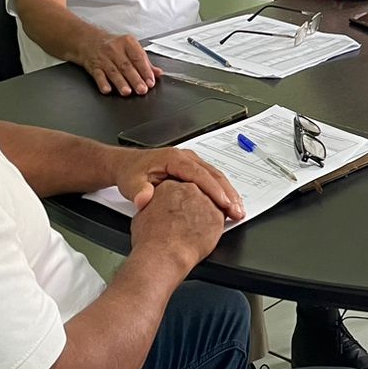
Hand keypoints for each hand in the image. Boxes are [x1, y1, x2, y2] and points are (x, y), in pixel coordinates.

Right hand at [77, 30, 161, 96]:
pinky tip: (107, 89)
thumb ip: (144, 61)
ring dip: (121, 83)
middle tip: (142, 89)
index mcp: (127, 42)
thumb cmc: (113, 45)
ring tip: (127, 92)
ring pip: (113, 72)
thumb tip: (158, 73)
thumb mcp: (130, 47)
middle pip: (127, 66)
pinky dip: (103, 83)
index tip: (150, 81)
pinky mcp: (93, 66)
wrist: (88, 40)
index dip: (145, 71)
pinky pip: (98, 75)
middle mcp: (115, 49)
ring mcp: (103, 58)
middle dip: (135, 79)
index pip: (138, 57)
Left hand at [116, 146, 244, 221]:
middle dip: (228, 193)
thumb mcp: (131, 183)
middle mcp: (186, 158)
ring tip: (238, 210)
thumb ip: (138, 191)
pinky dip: (223, 192)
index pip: (199, 174)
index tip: (224, 204)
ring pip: (217, 177)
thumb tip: (144, 200)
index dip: (214, 189)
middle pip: (214, 174)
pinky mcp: (194, 170)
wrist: (128, 165)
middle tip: (238, 211)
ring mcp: (192, 163)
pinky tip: (229, 205)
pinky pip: (213, 180)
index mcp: (174, 158)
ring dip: (229, 193)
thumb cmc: (132, 173)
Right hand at [129, 180, 225, 273]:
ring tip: (198, 227)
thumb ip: (153, 205)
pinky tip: (206, 234)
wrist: (163, 254)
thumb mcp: (143, 214)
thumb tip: (155, 207)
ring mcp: (205, 201)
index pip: (180, 186)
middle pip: (197, 191)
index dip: (180, 198)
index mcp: (170, 185)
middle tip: (189, 217)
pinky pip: (220, 217)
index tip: (180, 207)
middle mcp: (189, 189)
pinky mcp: (217, 215)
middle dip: (195, 203)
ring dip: (206, 213)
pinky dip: (215, 225)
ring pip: (211, 203)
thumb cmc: (151, 238)